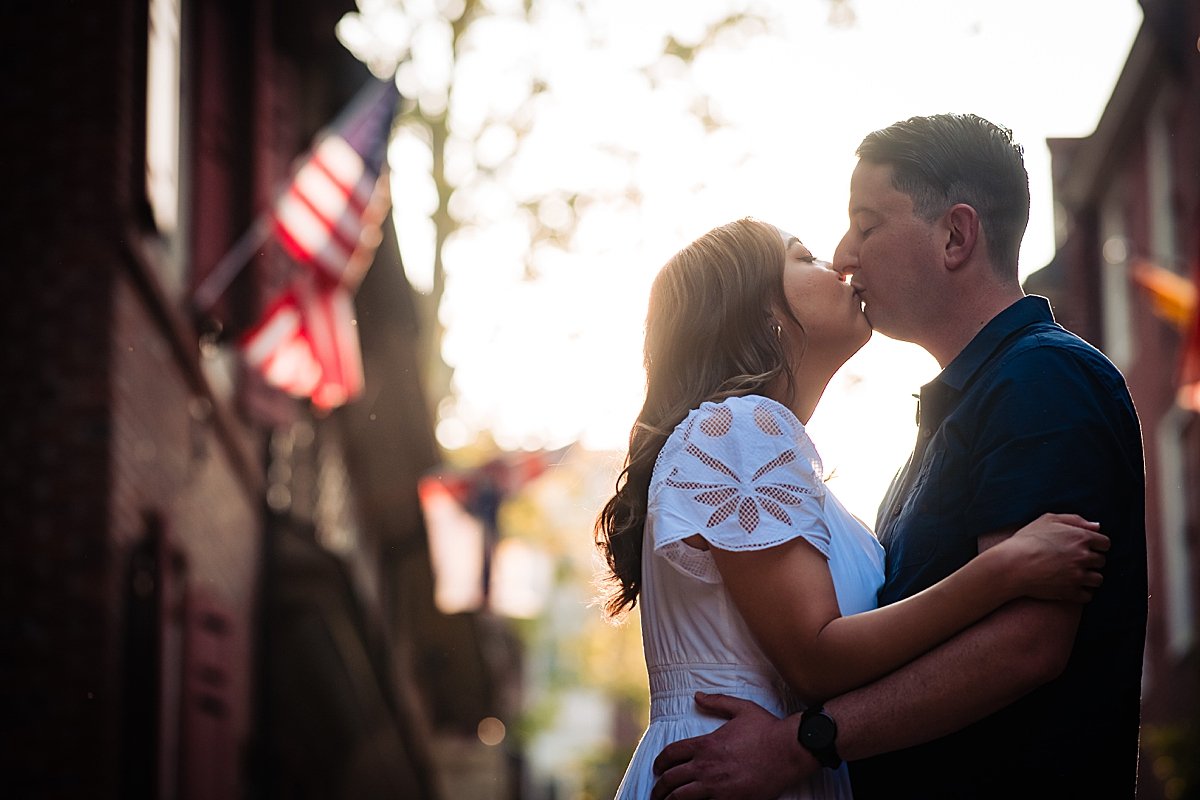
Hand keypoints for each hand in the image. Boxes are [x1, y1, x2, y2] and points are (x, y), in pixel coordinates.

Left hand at [649, 692, 818, 799]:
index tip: (657, 768)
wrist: (789, 751)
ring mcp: (717, 787)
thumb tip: (697, 696)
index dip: (659, 762)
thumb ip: (717, 701)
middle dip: (659, 788)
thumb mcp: (741, 708)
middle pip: (671, 780)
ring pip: (682, 798)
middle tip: (656, 792)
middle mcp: (706, 767)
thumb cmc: (767, 729)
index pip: (671, 754)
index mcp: (705, 744)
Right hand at [1004, 513, 1108, 601]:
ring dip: (1089, 577)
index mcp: (1081, 538)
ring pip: (1098, 579)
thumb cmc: (1026, 540)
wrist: (1011, 565)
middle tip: (1075, 560)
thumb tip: (1096, 527)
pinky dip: (1082, 592)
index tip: (1086, 547)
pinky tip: (1071, 586)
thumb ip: (1075, 520)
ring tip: (1074, 574)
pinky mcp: (1071, 592)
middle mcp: (1083, 557)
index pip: (1105, 543)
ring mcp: (1078, 576)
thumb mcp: (1047, 520)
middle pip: (1102, 561)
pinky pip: (1088, 595)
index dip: (1096, 544)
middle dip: (1091, 560)